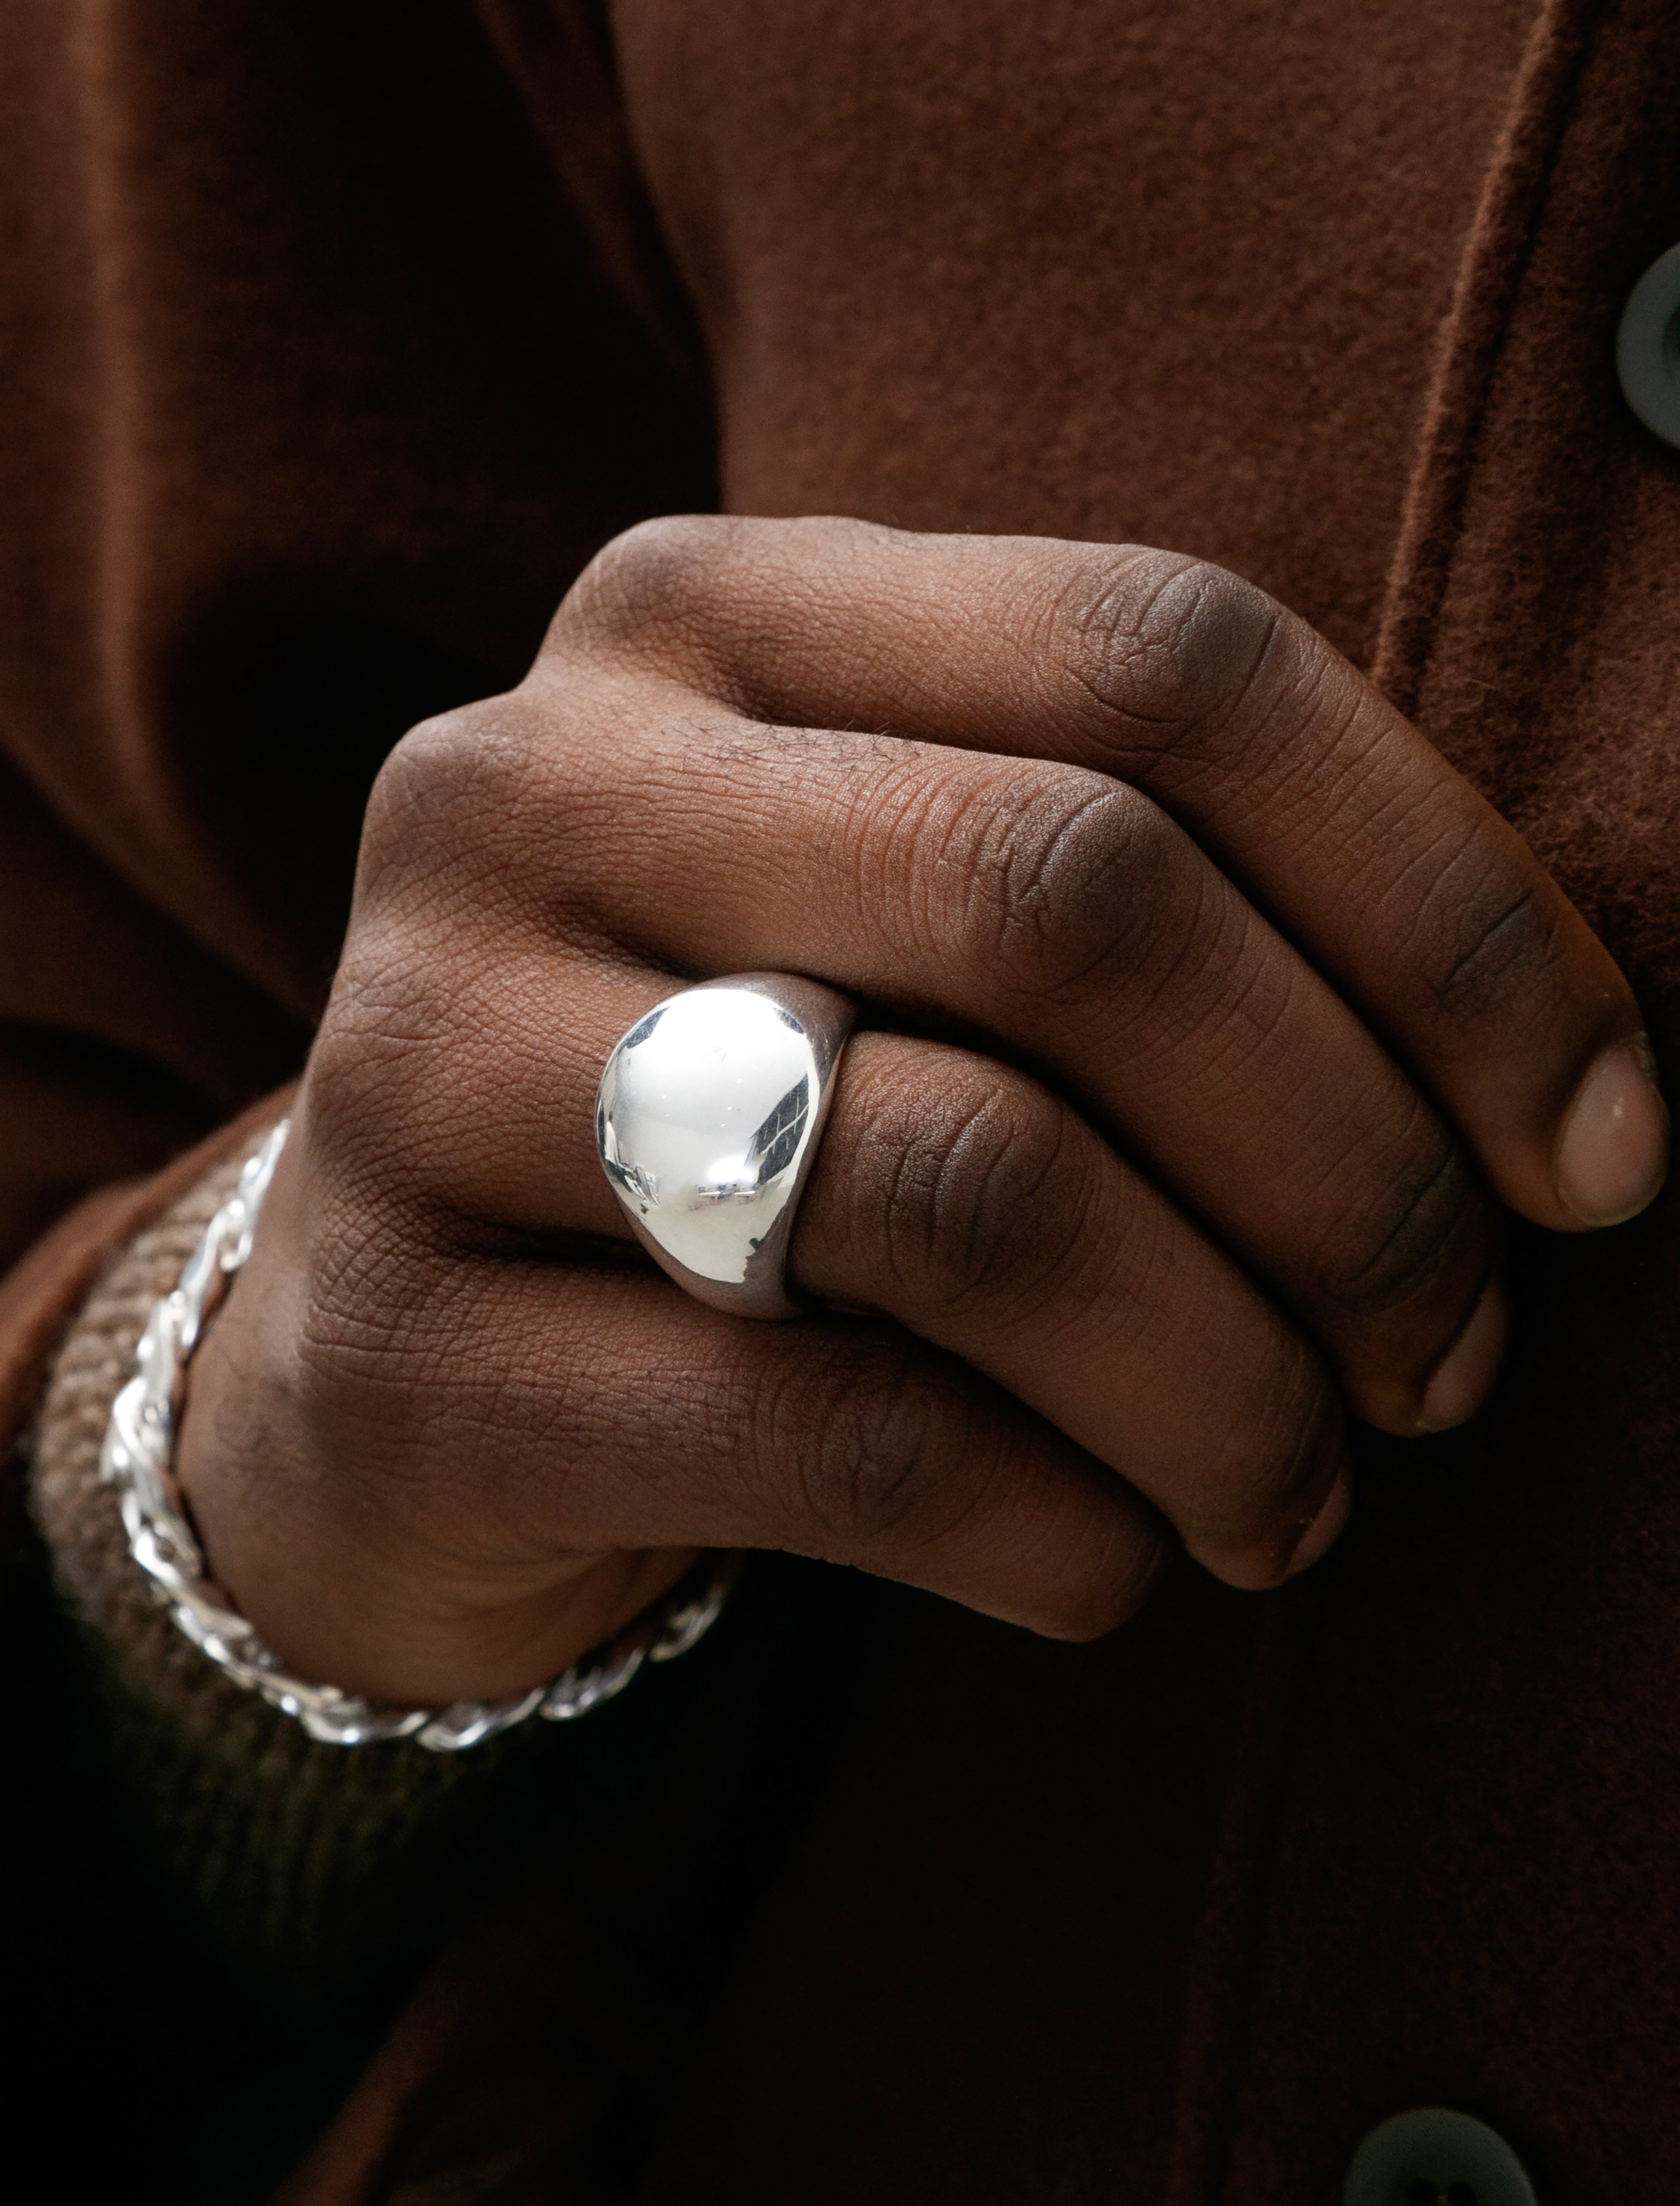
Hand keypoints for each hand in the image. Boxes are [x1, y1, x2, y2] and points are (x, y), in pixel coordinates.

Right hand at [175, 517, 1665, 1704]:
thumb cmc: (734, 1099)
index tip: (1602, 1144)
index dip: (1450, 908)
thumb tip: (1578, 1095)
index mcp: (698, 613)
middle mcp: (530, 784)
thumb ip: (1156, 899)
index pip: (1166, 657)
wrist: (397, 1338)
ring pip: (965, 1186)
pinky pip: (840, 1437)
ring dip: (1226, 1379)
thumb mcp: (909, 923)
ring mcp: (425, 1059)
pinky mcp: (400, 1350)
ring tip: (1301, 1487)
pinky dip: (1061, 1529)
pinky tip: (1115, 1561)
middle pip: (1074, 899)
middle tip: (1449, 1350)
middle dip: (1351, 1166)